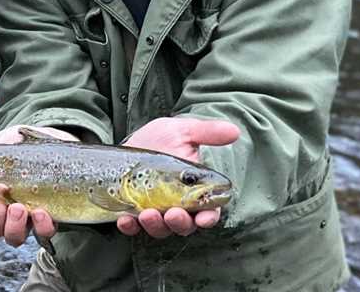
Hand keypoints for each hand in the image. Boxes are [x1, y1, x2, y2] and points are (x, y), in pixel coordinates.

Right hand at [0, 125, 76, 245]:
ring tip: (18, 207)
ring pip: (13, 237)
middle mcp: (2, 216)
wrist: (48, 145)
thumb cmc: (17, 145)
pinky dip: (41, 226)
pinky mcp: (45, 221)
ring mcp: (24, 221)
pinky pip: (43, 233)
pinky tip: (41, 212)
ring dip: (13, 225)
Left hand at [117, 117, 239, 238]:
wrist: (131, 141)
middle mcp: (177, 207)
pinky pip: (132, 226)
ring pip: (159, 228)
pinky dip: (129, 227)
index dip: (209, 217)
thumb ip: (207, 133)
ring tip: (148, 214)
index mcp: (195, 192)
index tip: (205, 218)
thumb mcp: (182, 131)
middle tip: (174, 214)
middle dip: (180, 223)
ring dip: (155, 225)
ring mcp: (154, 211)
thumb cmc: (161, 138)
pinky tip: (125, 220)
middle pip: (184, 225)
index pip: (208, 212)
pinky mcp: (132, 212)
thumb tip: (235, 131)